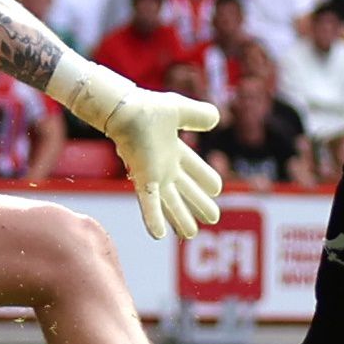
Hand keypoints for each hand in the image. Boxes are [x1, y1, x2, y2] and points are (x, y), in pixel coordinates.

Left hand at [94, 82, 225, 238]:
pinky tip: (158, 236)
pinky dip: (154, 219)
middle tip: (214, 218)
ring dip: (181, 218)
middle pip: (185, 190)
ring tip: (192, 234)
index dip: (205, 178)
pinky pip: (150, 204)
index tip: (217, 189)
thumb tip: (216, 119)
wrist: (126, 111)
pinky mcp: (143, 181)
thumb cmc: (147, 108)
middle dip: (198, 203)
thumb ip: (198, 115)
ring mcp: (153, 176)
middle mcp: (163, 166)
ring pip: (170, 203)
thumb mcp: (180, 109)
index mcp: (172, 149)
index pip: (193, 167)